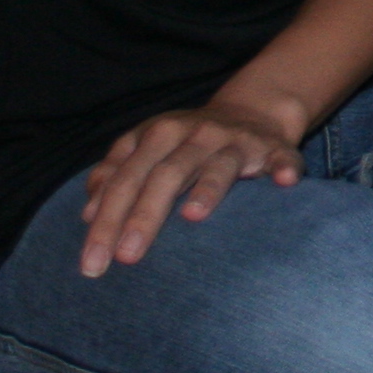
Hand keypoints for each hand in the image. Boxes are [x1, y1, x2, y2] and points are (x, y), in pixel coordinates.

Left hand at [78, 99, 305, 276]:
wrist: (251, 112)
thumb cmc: (184, 142)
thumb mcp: (144, 148)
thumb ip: (114, 174)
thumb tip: (87, 213)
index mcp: (157, 133)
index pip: (125, 178)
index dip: (106, 218)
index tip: (93, 260)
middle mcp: (195, 133)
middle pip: (164, 175)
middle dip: (143, 216)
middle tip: (126, 258)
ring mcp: (235, 141)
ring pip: (219, 165)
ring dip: (208, 188)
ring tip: (192, 216)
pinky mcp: (273, 148)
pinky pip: (281, 158)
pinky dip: (283, 168)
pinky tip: (285, 182)